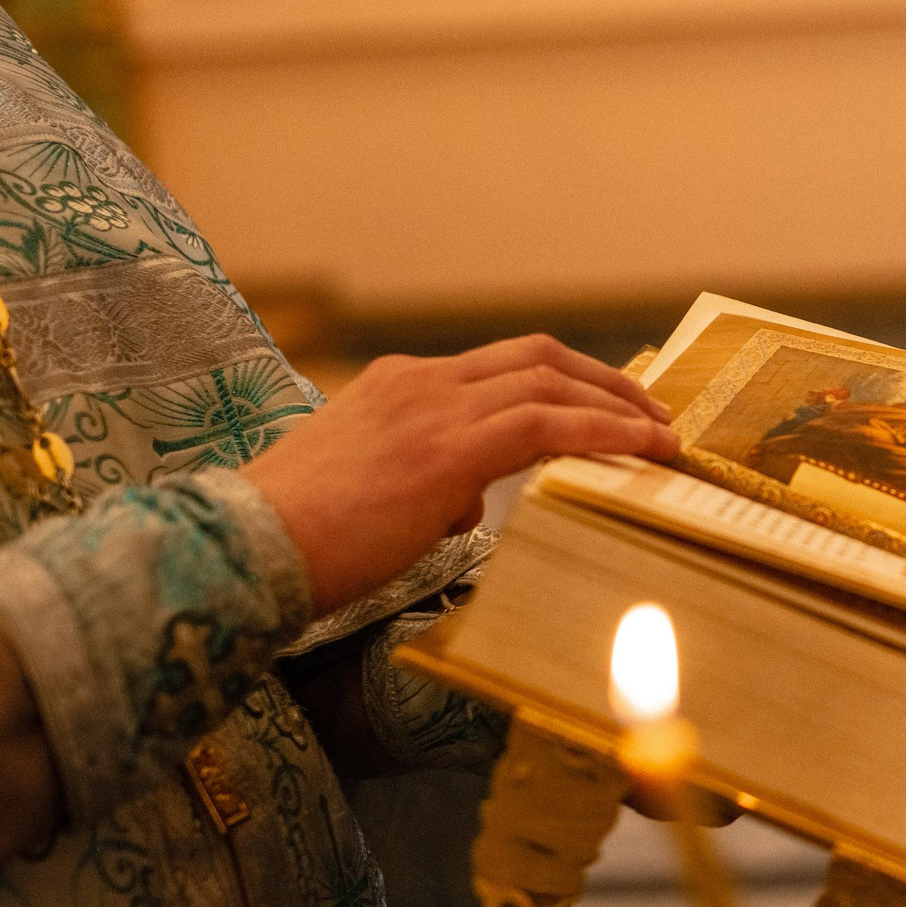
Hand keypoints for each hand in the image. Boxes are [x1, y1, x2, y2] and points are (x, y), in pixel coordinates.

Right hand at [245, 335, 678, 615]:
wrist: (242, 548)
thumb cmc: (297, 541)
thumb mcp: (369, 496)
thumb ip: (425, 487)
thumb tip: (466, 503)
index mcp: (396, 385)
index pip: (497, 368)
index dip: (562, 379)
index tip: (606, 401)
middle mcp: (419, 382)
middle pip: (537, 358)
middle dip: (605, 381)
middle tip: (652, 411)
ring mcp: (433, 407)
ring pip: (551, 383)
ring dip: (618, 407)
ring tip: (663, 437)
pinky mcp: (448, 447)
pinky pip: (550, 425)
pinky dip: (608, 432)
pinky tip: (643, 449)